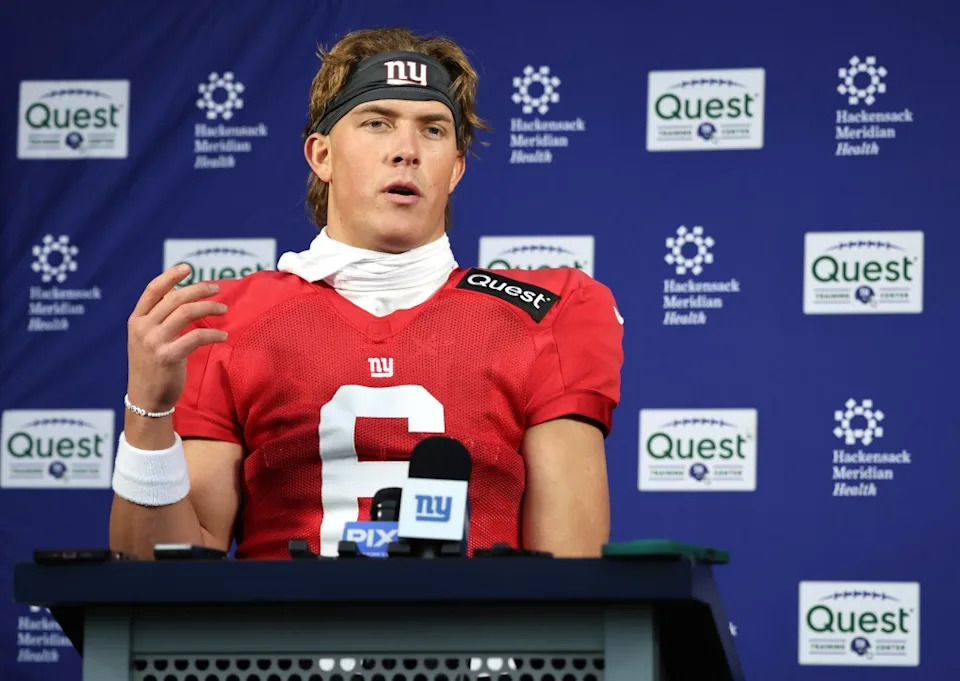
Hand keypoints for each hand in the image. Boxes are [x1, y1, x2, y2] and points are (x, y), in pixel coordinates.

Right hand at [126, 264, 228, 412]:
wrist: (146, 399)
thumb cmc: (151, 366)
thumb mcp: (146, 338)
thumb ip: (158, 317)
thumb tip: (178, 292)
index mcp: (136, 320)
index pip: (153, 290)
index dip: (170, 275)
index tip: (188, 267)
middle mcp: (143, 328)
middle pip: (175, 298)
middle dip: (199, 289)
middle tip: (217, 289)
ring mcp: (154, 342)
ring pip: (187, 312)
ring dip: (209, 307)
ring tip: (223, 309)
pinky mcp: (168, 356)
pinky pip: (197, 336)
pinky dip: (214, 334)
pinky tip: (223, 336)